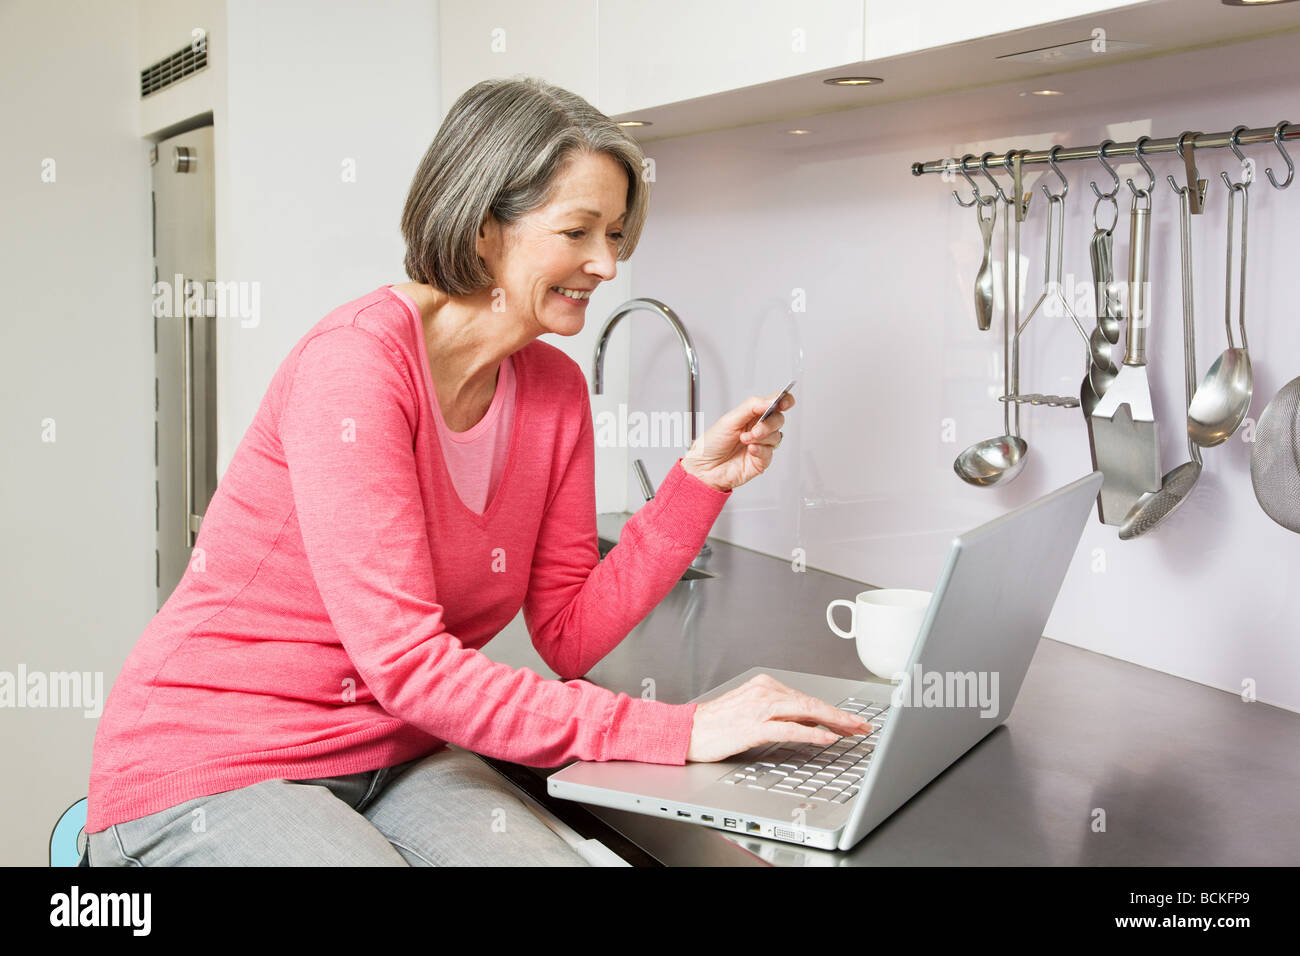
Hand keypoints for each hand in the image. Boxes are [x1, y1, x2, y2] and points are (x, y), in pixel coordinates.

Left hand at [680, 391, 793, 492]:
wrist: (703, 467)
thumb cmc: (712, 443)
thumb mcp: (730, 419)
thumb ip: (752, 407)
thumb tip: (771, 400)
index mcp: (752, 415)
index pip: (774, 404)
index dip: (784, 401)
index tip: (784, 402)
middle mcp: (759, 429)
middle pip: (778, 420)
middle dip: (768, 424)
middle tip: (754, 430)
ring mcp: (761, 445)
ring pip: (776, 436)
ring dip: (762, 437)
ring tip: (745, 440)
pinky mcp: (761, 461)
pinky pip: (770, 453)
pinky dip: (761, 450)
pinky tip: (750, 450)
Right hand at [685, 673, 875, 762]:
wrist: (688, 730)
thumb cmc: (717, 725)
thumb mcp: (752, 713)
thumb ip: (781, 715)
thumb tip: (812, 724)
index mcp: (765, 686)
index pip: (807, 699)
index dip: (833, 711)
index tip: (852, 720)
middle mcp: (765, 692)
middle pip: (812, 703)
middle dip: (841, 716)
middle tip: (862, 725)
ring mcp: (759, 707)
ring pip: (806, 712)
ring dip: (834, 722)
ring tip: (853, 730)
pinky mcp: (753, 726)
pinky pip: (789, 729)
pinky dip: (811, 733)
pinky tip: (826, 738)